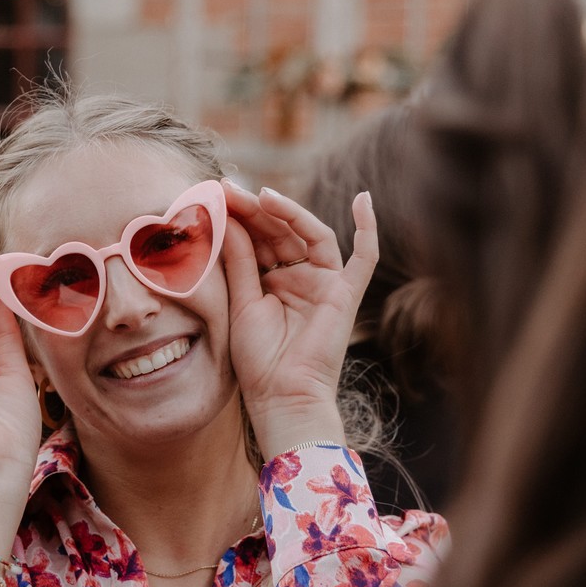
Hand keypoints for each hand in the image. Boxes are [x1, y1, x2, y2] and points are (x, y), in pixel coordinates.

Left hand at [220, 182, 377, 456]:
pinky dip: (368, 229)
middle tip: (230, 190)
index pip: (259, 237)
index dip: (241, 216)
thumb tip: (230, 216)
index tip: (217, 194)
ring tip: (263, 196)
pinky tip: (363, 199)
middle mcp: (300, 278)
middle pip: (282, 232)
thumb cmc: (257, 360)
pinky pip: (364, 258)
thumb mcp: (240, 302)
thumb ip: (239, 259)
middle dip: (258, 210)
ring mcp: (325, 284)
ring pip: (311, 236)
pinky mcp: (346, 295)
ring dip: (290, 213)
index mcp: (272, 281)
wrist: (281, 396)